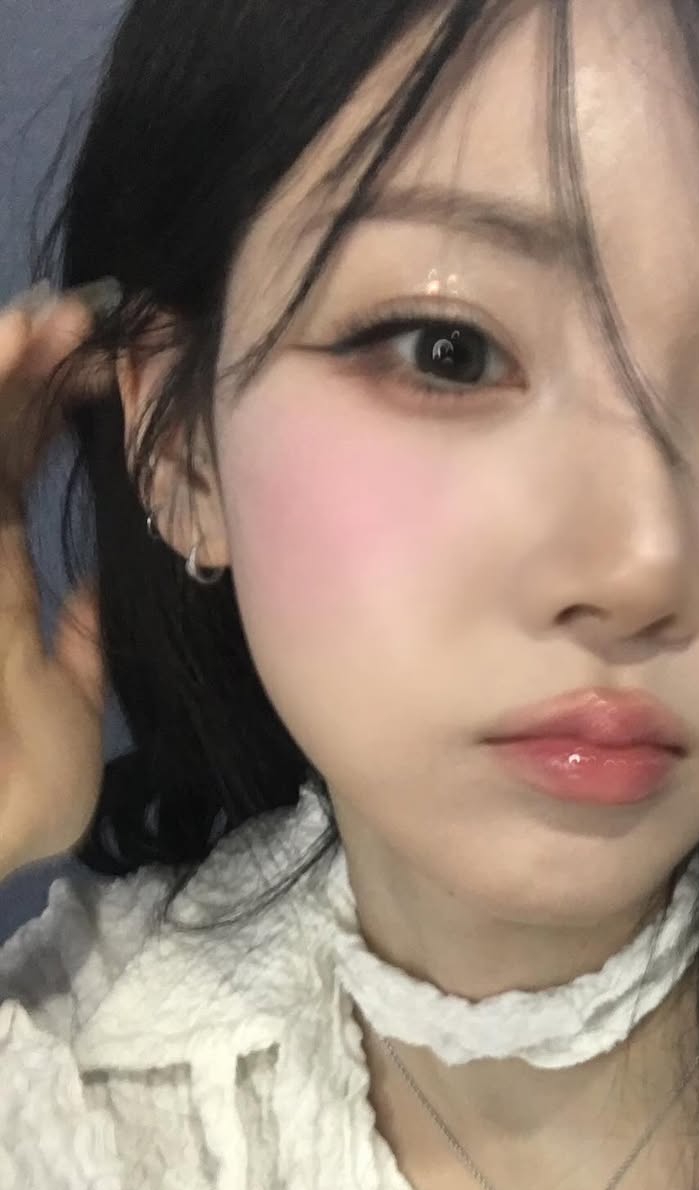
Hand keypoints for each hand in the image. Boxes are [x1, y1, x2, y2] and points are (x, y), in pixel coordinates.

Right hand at [0, 281, 116, 879]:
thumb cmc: (22, 784)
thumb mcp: (69, 696)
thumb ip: (78, 631)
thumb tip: (103, 580)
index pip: (13, 467)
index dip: (50, 406)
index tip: (106, 360)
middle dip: (29, 365)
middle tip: (87, 314)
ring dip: (2, 369)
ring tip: (50, 317)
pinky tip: (12, 347)